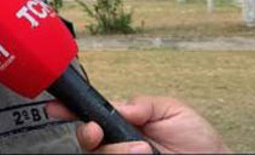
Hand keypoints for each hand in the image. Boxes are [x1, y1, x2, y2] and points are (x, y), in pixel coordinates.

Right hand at [46, 95, 230, 153]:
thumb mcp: (172, 109)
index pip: (91, 114)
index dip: (69, 109)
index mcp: (124, 122)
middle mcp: (119, 143)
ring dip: (116, 150)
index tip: (56, 107)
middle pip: (86, 139)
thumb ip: (144, 103)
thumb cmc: (198, 141)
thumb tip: (120, 105)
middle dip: (87, 133)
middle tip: (98, 131)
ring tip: (142, 150)